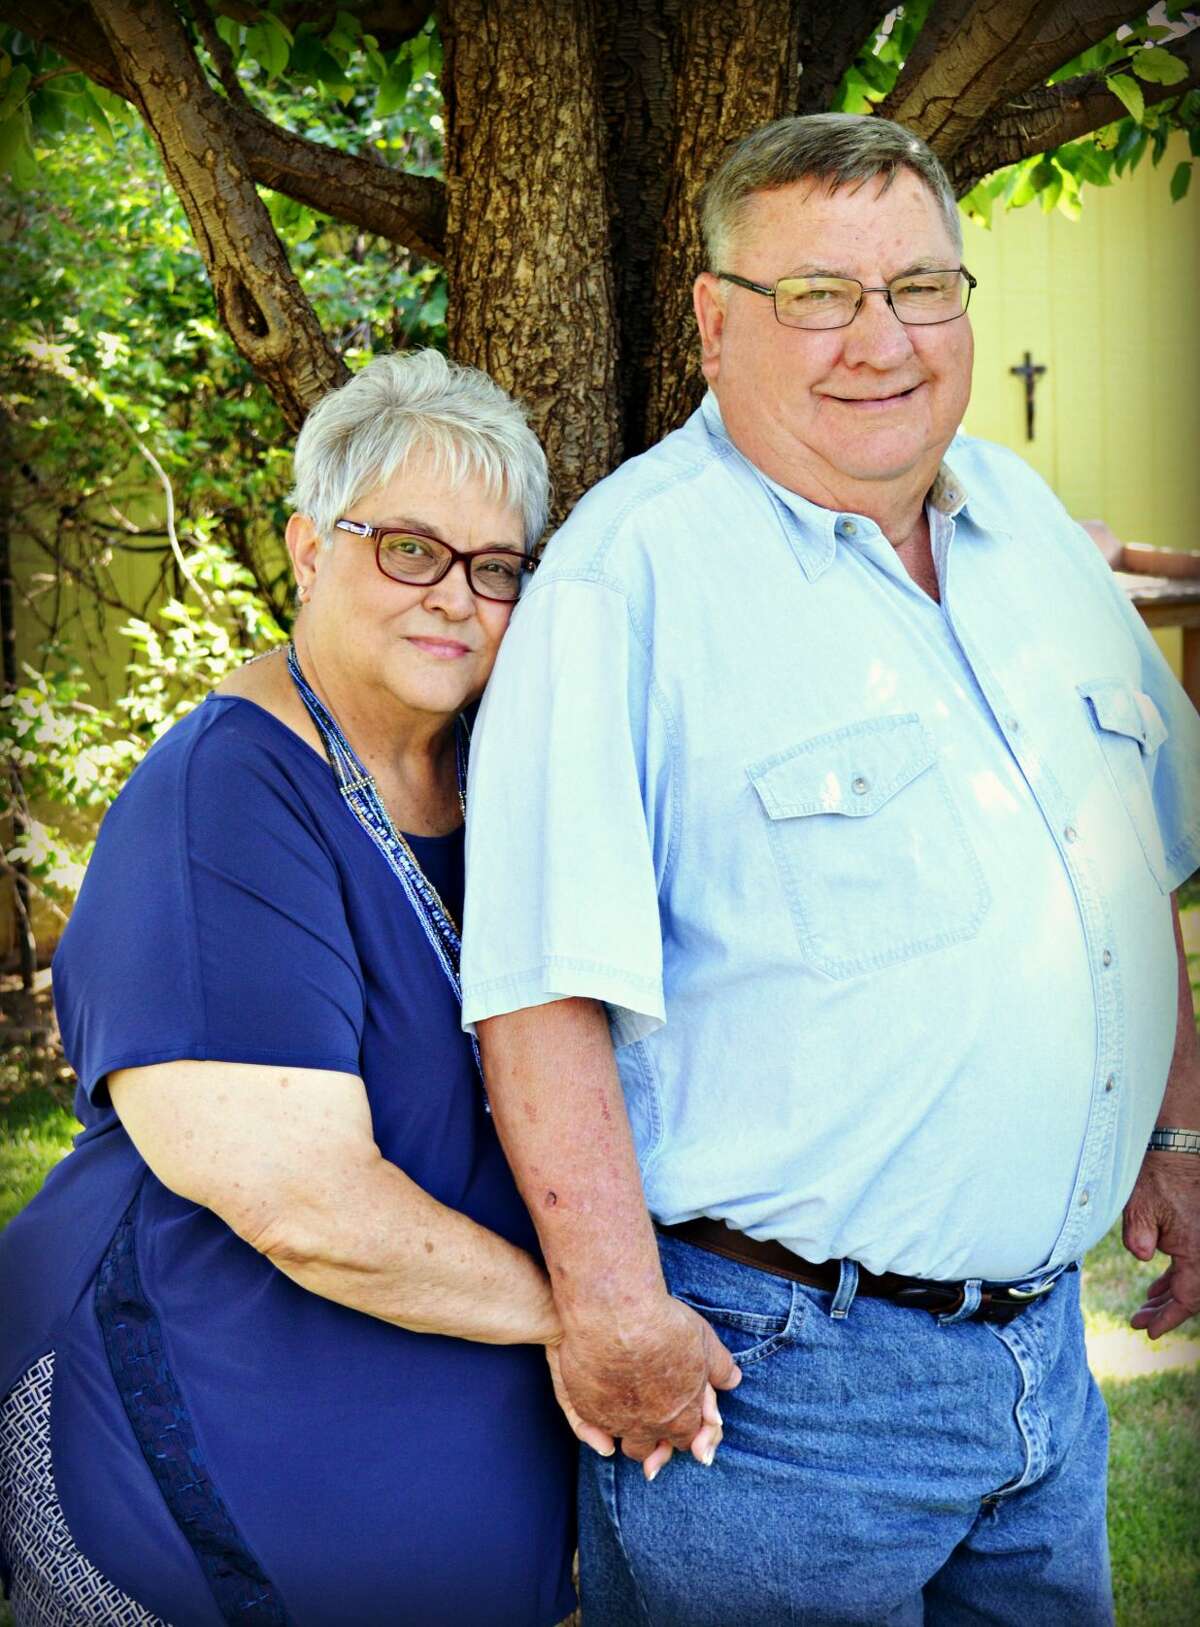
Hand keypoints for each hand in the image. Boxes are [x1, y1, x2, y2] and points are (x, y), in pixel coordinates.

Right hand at [555, 1296, 740, 1472]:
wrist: (615, 1313)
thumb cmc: (662, 1323)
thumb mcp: (704, 1341)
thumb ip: (720, 1367)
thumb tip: (733, 1381)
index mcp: (682, 1412)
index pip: (690, 1436)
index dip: (690, 1432)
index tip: (688, 1428)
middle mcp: (651, 1424)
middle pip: (658, 1449)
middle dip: (662, 1445)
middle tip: (661, 1438)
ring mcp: (619, 1421)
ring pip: (630, 1446)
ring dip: (634, 1440)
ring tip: (636, 1427)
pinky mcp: (589, 1410)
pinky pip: (595, 1433)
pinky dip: (601, 1431)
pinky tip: (606, 1425)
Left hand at [1123, 1150, 1199, 1336]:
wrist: (1180, 1147)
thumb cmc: (1158, 1175)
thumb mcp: (1139, 1207)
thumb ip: (1139, 1237)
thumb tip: (1143, 1258)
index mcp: (1197, 1252)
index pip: (1188, 1299)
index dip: (1168, 1318)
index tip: (1149, 1332)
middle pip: (1192, 1294)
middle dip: (1165, 1310)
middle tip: (1139, 1320)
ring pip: (1193, 1280)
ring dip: (1171, 1294)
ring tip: (1147, 1304)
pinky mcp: (1199, 1233)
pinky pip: (1193, 1264)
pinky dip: (1177, 1276)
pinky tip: (1158, 1283)